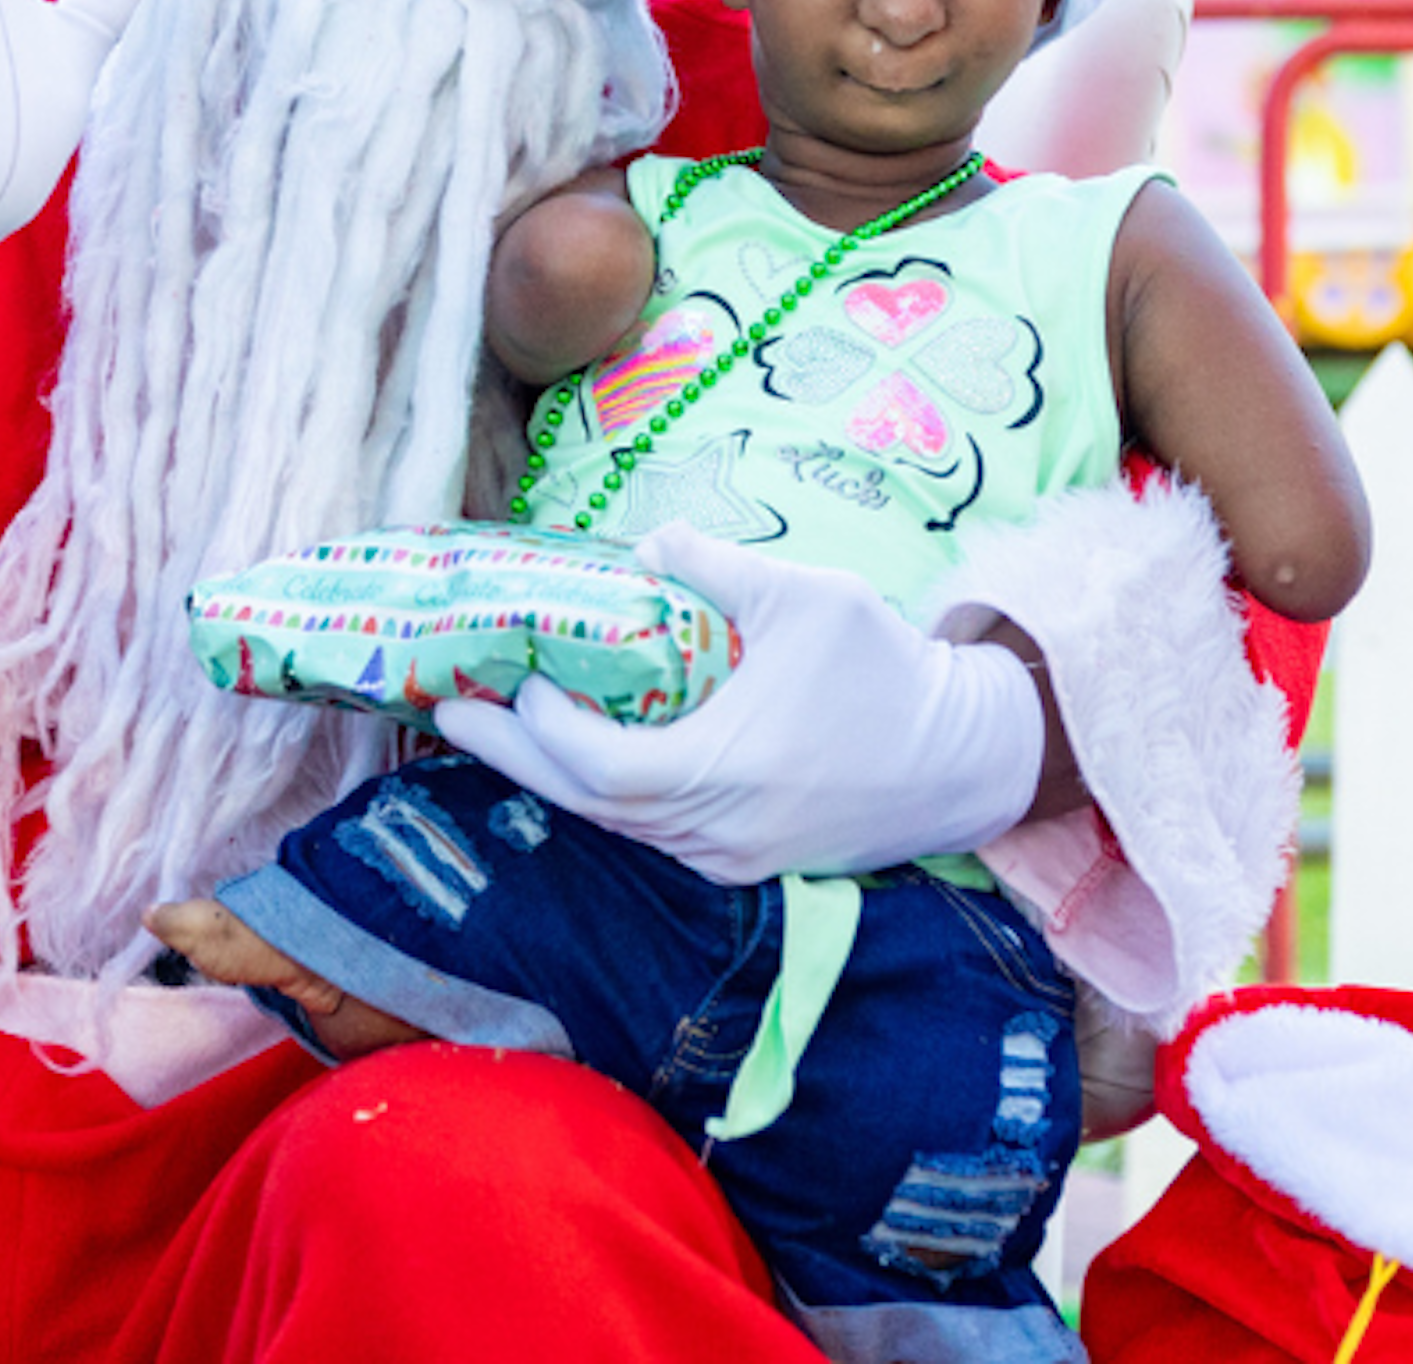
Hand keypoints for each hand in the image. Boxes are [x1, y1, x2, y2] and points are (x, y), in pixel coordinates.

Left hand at [433, 525, 1046, 882]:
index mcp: (720, 771)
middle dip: (508, 756)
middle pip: (582, 805)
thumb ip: (712, 567)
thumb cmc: (888, 671)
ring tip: (496, 729)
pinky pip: (652, 834)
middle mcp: (713, 831)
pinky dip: (606, 795)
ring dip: (552, 777)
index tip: (516, 674)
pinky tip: (577, 756)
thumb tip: (642, 549)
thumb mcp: (806, 595)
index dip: (539, 727)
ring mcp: (729, 857)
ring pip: (614, 826)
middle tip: (445, 711)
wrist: (968, 758)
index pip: (593, 764)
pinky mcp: (746, 862)